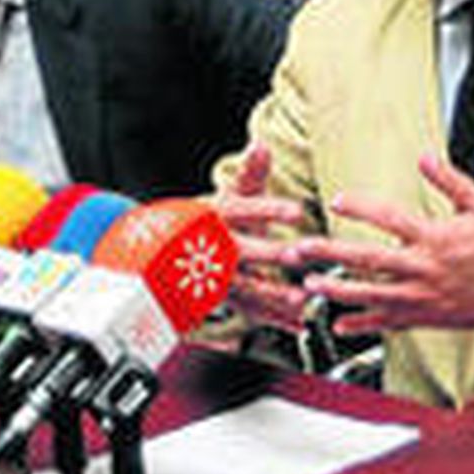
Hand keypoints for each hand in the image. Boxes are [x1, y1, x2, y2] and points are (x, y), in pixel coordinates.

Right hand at [214, 142, 308, 329]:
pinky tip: (295, 326)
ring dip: (271, 296)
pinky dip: (270, 321)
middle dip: (269, 254)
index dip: (268, 210)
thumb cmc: (215, 220)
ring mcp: (215, 277)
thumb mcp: (232, 194)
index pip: (242, 208)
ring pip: (243, 288)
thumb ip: (252, 172)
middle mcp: (214, 247)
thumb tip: (261, 147)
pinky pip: (246, 312)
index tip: (297, 211)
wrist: (173, 252)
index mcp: (216, 215)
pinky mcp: (224, 301)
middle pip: (242, 250)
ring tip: (300, 301)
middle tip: (298, 254)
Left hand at [287, 151, 473, 336]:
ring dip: (335, 290)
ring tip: (309, 284)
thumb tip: (424, 156)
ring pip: (369, 294)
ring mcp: (422, 297)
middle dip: (329, 253)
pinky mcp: (426, 318)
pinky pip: (387, 323)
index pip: (388, 219)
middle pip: (366, 260)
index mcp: (435, 238)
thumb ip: (450, 180)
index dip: (359, 207)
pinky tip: (340, 324)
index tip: (337, 200)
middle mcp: (423, 269)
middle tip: (300, 248)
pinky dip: (362, 324)